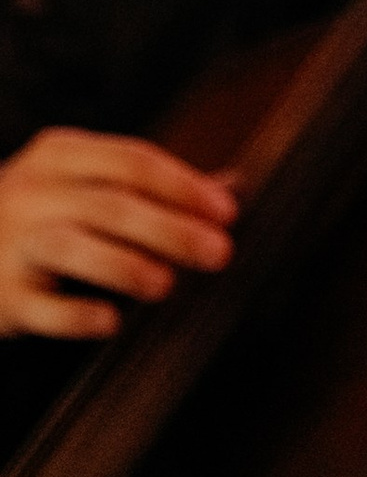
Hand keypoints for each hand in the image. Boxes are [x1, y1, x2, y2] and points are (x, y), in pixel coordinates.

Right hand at [0, 127, 235, 342]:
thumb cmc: (41, 214)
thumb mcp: (84, 184)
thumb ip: (152, 186)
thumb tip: (233, 187)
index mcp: (60, 154)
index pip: (133, 161)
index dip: (184, 186)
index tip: (227, 210)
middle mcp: (31, 191)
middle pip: (113, 204)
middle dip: (172, 228)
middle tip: (219, 252)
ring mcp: (9, 243)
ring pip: (73, 247)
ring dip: (126, 265)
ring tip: (167, 285)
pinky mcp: (1, 297)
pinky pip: (41, 307)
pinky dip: (77, 314)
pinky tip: (110, 322)